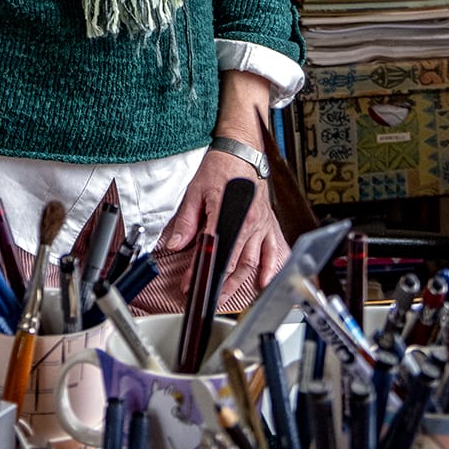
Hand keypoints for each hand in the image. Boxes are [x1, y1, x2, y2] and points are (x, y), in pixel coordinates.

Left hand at [163, 148, 287, 305]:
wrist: (242, 151)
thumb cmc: (221, 167)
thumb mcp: (196, 191)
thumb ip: (186, 221)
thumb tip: (176, 244)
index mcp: (227, 212)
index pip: (212, 250)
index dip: (200, 270)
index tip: (190, 283)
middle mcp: (248, 222)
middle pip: (235, 262)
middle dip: (220, 284)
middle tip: (208, 296)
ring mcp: (260, 224)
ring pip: (252, 261)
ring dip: (240, 283)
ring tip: (226, 297)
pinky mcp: (268, 223)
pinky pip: (273, 250)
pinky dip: (271, 268)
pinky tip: (264, 282)